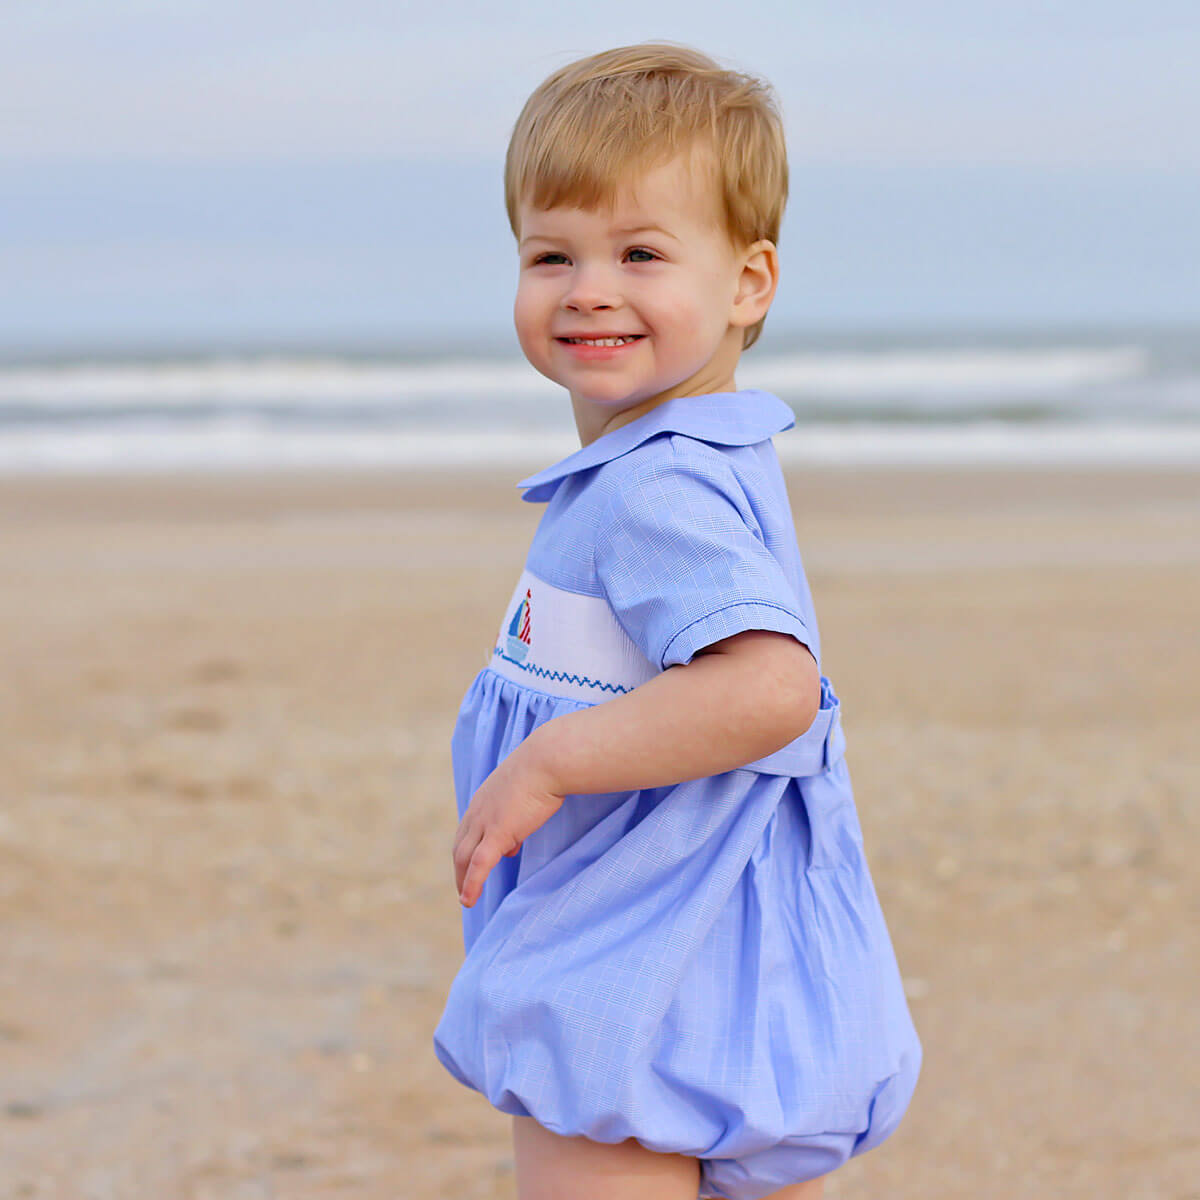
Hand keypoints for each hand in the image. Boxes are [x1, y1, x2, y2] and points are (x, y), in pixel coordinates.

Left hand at [453, 746, 563, 907]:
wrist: (547, 760)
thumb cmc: (544, 770)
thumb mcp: (525, 792)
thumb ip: (516, 816)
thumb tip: (513, 845)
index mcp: (484, 799)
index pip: (468, 830)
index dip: (470, 848)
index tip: (475, 863)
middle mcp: (478, 811)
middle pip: (460, 847)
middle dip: (460, 869)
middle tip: (464, 888)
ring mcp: (485, 822)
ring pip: (464, 858)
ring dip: (462, 880)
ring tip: (466, 899)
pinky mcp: (497, 833)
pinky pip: (479, 865)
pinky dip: (471, 884)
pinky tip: (469, 901)